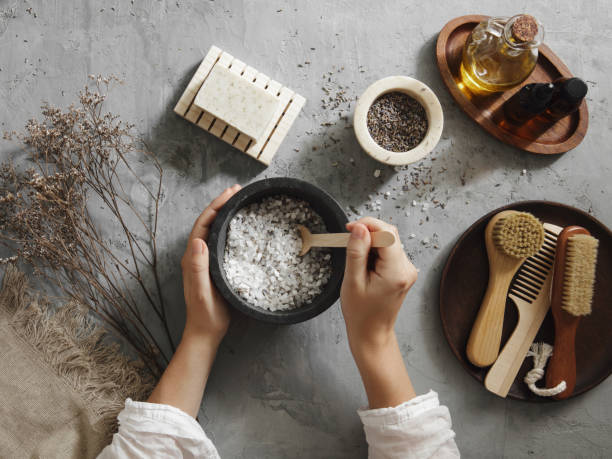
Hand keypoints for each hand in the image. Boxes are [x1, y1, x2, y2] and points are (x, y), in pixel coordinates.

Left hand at [181, 184, 240, 343]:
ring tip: (239, 202)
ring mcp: (204, 261)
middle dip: (221, 204)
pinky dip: (229, 228)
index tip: (230, 193)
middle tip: (238, 190)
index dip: (216, 206)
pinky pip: (220, 241)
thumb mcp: (202, 292)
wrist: (205, 333)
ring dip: (224, 214)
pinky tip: (240, 227)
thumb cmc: (205, 315)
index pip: (203, 224)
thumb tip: (199, 241)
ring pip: (213, 230)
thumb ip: (197, 268)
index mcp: (192, 258)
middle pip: (208, 222)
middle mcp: (196, 256)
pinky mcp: (213, 268)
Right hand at [341, 217, 417, 348]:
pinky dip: (375, 252)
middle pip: (389, 234)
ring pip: (389, 240)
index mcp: (396, 272)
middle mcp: (407, 268)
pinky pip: (389, 250)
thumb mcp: (352, 281)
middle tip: (349, 244)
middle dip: (368, 234)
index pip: (387, 233)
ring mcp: (407, 269)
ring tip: (358, 263)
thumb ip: (356, 252)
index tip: (349, 229)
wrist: (371, 332)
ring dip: (371, 244)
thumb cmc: (361, 313)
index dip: (367, 225)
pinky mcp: (403, 270)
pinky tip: (366, 266)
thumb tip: (360, 228)